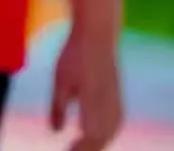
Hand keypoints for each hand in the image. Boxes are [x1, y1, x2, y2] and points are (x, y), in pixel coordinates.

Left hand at [50, 26, 122, 150]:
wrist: (98, 34)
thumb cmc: (75, 56)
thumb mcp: (60, 80)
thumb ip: (58, 107)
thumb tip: (55, 133)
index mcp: (93, 100)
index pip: (90, 135)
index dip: (80, 148)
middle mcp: (109, 103)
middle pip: (102, 137)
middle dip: (88, 148)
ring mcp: (116, 100)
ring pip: (111, 131)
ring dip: (98, 142)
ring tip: (80, 146)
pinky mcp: (117, 95)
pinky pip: (115, 122)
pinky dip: (106, 132)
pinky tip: (95, 134)